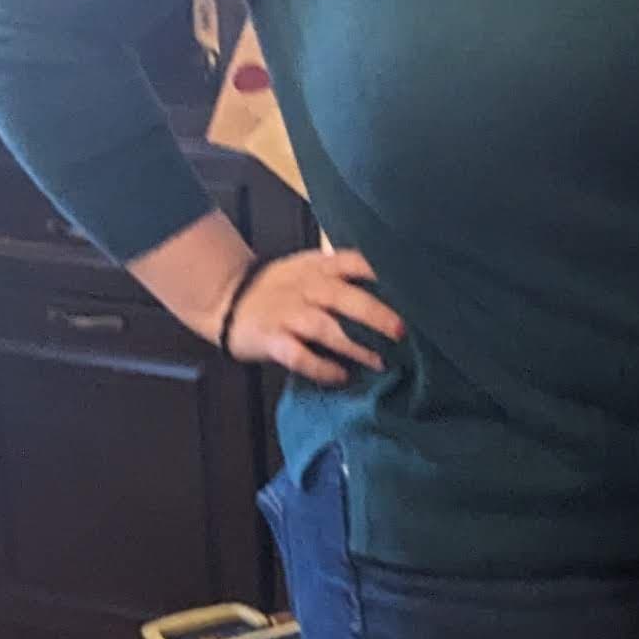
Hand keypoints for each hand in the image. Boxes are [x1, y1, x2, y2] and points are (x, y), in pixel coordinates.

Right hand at [223, 246, 402, 384]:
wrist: (226, 299)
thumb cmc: (282, 288)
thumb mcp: (310, 269)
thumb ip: (344, 274)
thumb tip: (396, 289)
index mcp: (319, 267)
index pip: (354, 261)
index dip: (382, 273)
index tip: (412, 289)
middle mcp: (306, 287)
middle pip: (344, 297)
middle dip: (375, 314)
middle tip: (402, 332)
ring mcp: (287, 313)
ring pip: (325, 328)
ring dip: (355, 345)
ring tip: (381, 361)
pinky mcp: (271, 339)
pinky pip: (298, 355)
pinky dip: (321, 367)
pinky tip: (341, 376)